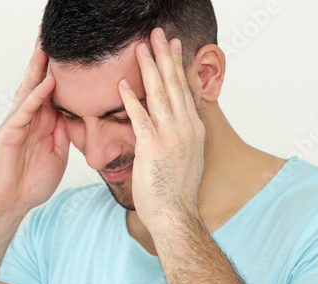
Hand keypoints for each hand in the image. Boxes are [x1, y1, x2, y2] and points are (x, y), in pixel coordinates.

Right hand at [0, 32, 69, 219]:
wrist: (10, 204)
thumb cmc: (30, 182)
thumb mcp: (57, 155)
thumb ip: (63, 133)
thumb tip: (74, 115)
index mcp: (42, 123)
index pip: (52, 92)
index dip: (60, 73)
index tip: (72, 55)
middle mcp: (30, 119)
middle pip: (38, 83)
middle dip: (45, 60)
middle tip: (52, 36)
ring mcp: (18, 124)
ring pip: (29, 91)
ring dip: (38, 68)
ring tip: (46, 45)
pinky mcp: (10, 134)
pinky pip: (24, 111)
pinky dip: (36, 96)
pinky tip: (47, 83)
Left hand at [118, 28, 205, 230]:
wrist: (176, 215)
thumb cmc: (176, 192)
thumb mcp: (187, 158)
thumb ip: (181, 137)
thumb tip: (175, 125)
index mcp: (194, 130)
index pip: (186, 91)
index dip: (178, 67)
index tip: (174, 48)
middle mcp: (186, 128)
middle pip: (174, 85)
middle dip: (165, 57)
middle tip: (159, 34)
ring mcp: (171, 136)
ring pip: (160, 94)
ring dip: (149, 68)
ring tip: (142, 47)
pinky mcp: (153, 147)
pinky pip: (140, 117)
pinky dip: (131, 99)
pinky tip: (123, 84)